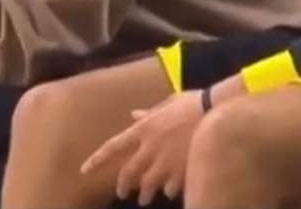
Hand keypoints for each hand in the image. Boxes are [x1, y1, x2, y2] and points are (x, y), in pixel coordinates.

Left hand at [81, 90, 205, 204]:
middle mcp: (149, 148)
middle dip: (123, 186)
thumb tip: (132, 116)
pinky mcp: (180, 172)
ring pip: (146, 187)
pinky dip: (168, 191)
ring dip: (145, 194)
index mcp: (144, 128)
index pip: (113, 146)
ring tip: (146, 198)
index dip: (97, 159)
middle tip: (123, 193)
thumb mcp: (168, 103)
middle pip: (128, 174)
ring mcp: (164, 162)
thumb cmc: (192, 103)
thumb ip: (149, 114)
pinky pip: (169, 189)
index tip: (84, 170)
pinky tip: (171, 191)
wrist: (216, 113)